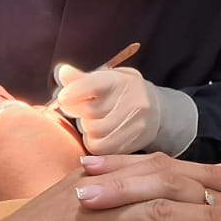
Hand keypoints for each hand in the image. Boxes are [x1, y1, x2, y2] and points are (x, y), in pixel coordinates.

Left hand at [53, 66, 197, 155]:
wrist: (158, 113)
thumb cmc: (125, 92)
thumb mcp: (108, 78)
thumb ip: (82, 78)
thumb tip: (61, 73)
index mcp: (121, 81)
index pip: (93, 84)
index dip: (74, 91)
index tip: (63, 96)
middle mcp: (131, 102)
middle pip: (88, 111)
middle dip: (78, 110)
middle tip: (83, 108)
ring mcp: (133, 125)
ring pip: (92, 130)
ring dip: (86, 127)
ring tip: (95, 120)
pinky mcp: (130, 145)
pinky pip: (98, 147)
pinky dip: (92, 141)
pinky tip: (99, 134)